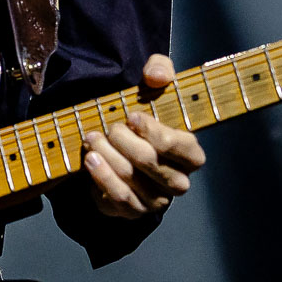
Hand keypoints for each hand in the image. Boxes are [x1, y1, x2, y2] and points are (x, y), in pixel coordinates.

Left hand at [82, 54, 205, 218]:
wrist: (125, 153)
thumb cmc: (146, 120)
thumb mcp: (156, 88)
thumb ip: (161, 71)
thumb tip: (156, 76)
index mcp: (192, 155)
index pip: (177, 145)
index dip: (152, 130)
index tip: (131, 116)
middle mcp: (179, 182)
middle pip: (150, 161)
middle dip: (123, 141)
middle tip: (109, 127)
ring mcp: (157, 200)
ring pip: (130, 178)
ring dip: (107, 156)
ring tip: (92, 138)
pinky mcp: (134, 210)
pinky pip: (117, 196)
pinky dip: (101, 176)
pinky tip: (90, 159)